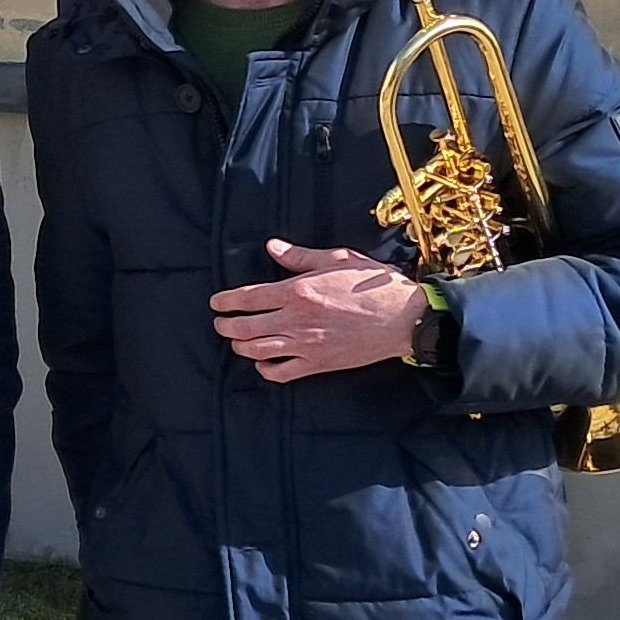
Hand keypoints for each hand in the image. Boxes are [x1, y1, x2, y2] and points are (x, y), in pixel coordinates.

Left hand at [211, 240, 425, 382]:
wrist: (402, 318)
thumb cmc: (373, 284)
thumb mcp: (337, 259)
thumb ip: (300, 257)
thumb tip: (272, 247)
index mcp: (298, 291)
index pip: (247, 298)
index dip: (225, 301)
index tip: (216, 303)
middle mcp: (296, 319)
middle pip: (245, 328)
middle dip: (225, 326)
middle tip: (220, 323)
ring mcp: (306, 345)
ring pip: (258, 351)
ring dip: (240, 347)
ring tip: (236, 341)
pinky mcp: (318, 364)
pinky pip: (282, 373)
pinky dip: (266, 369)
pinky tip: (262, 363)